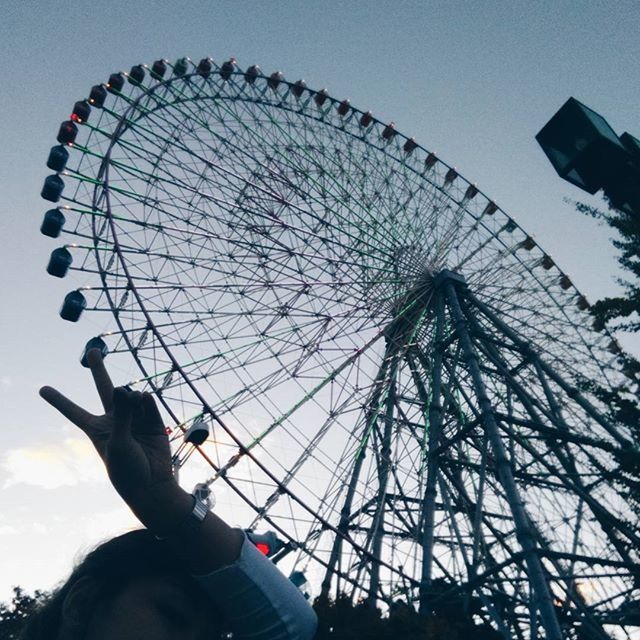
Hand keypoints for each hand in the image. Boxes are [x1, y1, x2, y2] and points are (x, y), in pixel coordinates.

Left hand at [40, 350, 187, 527]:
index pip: (73, 411)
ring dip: (132, 397)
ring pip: (131, 395)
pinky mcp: (153, 421)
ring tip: (135, 403)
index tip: (42, 389)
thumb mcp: (116, 441)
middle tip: (94, 351)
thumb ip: (120, 412)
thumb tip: (126, 387)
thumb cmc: (127, 469)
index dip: (58, 400)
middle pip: (104, 389)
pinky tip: (145, 401)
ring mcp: (134, 419)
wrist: (153, 484)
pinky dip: (146, 401)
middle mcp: (114, 420)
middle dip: (98, 369)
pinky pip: (148, 402)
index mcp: (95, 429)